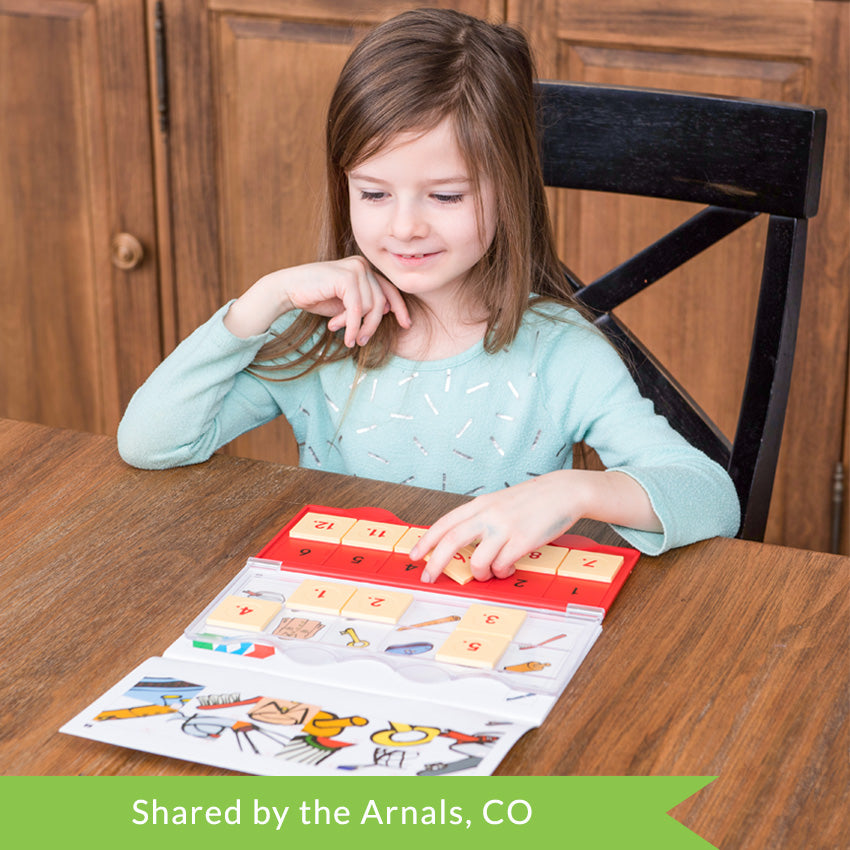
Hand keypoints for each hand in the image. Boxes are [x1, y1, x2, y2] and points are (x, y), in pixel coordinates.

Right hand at [224, 256, 410, 343]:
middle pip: (381, 302)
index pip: (389, 290)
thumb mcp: (346, 304)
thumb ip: (365, 305)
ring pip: (370, 307)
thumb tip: (386, 311)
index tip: (406, 325)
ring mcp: (355, 269)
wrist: (288, 290)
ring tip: (342, 332)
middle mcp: (362, 265)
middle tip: (361, 341)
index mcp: (364, 269)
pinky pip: (357, 309)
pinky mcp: (346, 278)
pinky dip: (353, 326)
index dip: (400, 308)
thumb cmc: (316, 297)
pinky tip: (347, 337)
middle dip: (372, 326)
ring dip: (356, 326)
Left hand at [410, 470, 660, 582]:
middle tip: (428, 577)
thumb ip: (481, 518)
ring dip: (479, 573)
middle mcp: (489, 514)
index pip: (445, 523)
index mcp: (481, 504)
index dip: (427, 540)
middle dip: (436, 562)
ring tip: (487, 574)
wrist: (564, 492)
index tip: (414, 555)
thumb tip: (462, 542)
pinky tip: (508, 569)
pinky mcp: (523, 541)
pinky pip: (502, 566)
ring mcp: (505, 528)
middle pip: (452, 540)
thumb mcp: (500, 503)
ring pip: (478, 560)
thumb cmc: (532, 500)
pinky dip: (501, 573)